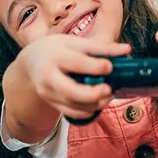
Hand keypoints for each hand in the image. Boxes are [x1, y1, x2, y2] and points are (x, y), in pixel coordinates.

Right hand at [14, 35, 131, 121]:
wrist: (30, 63)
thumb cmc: (55, 49)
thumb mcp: (74, 43)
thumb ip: (101, 48)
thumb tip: (127, 50)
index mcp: (56, 56)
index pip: (77, 63)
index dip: (96, 66)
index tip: (110, 66)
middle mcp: (49, 77)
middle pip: (73, 92)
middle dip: (94, 94)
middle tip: (109, 89)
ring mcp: (49, 93)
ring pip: (75, 106)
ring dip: (96, 103)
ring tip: (108, 94)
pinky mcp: (52, 104)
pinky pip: (72, 114)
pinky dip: (88, 111)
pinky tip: (98, 102)